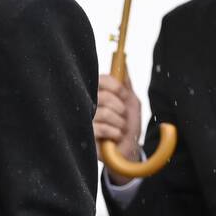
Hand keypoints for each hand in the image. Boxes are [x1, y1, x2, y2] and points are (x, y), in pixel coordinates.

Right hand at [93, 63, 142, 184]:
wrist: (127, 151)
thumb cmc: (127, 126)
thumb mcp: (131, 103)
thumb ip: (125, 84)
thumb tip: (123, 64)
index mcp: (97, 93)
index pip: (100, 79)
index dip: (115, 86)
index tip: (124, 95)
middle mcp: (87, 104)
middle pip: (103, 96)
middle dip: (120, 108)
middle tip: (123, 116)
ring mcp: (84, 120)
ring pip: (104, 113)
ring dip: (119, 123)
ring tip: (120, 129)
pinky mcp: (85, 135)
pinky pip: (101, 128)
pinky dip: (115, 132)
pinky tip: (115, 137)